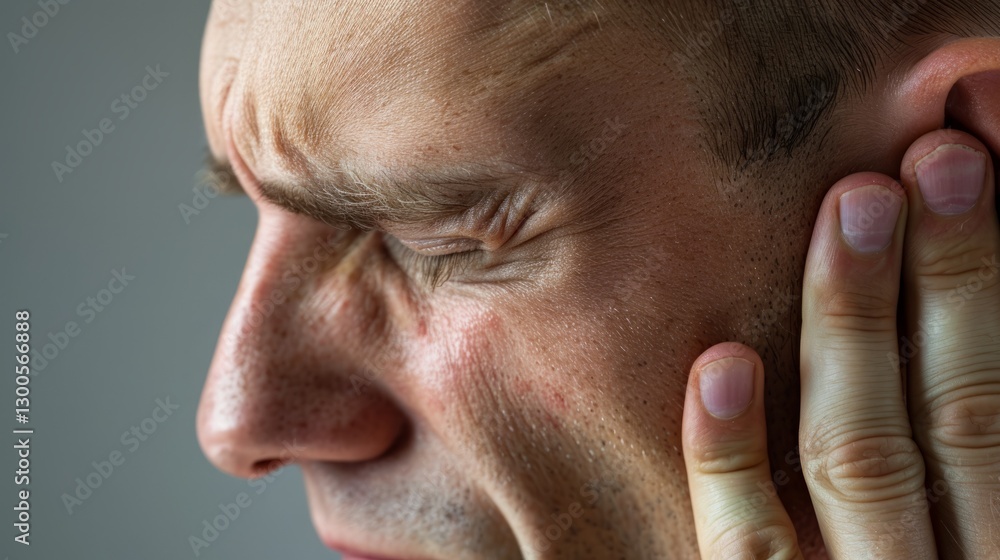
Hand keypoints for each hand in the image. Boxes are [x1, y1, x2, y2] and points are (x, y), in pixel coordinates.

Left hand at [682, 129, 999, 558]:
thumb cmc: (942, 553)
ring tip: (849, 211)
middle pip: (956, 415)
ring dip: (857, 327)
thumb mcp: (975, 510)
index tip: (976, 169)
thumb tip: (961, 316)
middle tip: (925, 160)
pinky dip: (730, 460)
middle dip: (948, 279)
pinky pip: (752, 555)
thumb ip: (976, 442)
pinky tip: (722, 363)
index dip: (993, 284)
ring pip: (861, 461)